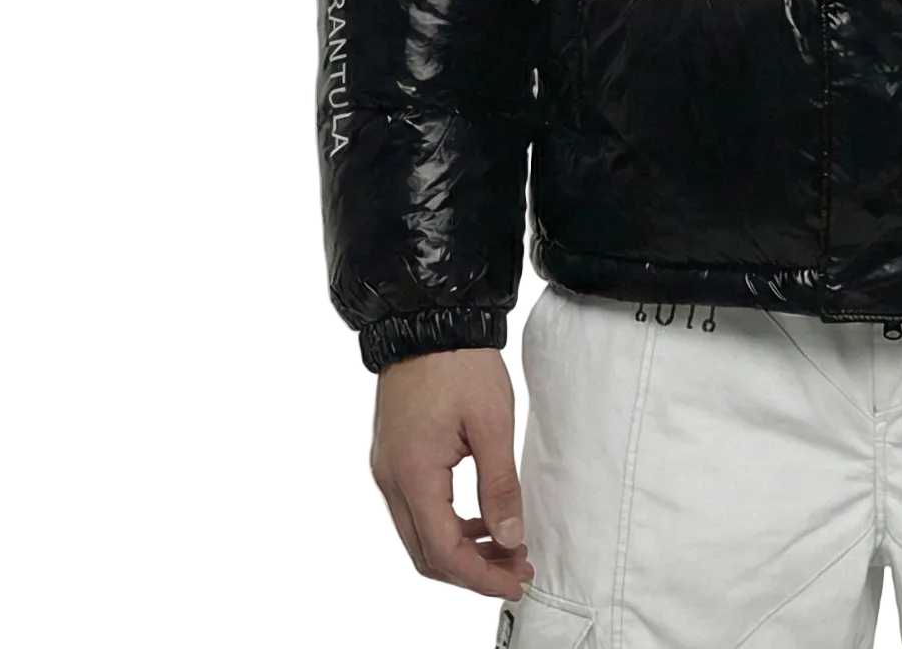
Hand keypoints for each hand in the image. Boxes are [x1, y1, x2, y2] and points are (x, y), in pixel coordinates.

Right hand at [367, 346, 536, 601]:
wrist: (429, 320)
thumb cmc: (461, 365)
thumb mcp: (492, 422)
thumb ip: (500, 484)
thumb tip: (510, 537)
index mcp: (414, 475)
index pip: (443, 552)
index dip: (480, 575)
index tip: (515, 579)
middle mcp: (390, 480)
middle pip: (424, 554)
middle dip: (471, 570)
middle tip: (515, 567)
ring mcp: (386, 469)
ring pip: (417, 536)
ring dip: (460, 550)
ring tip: (505, 545)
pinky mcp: (391, 458)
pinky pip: (414, 511)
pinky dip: (447, 525)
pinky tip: (479, 519)